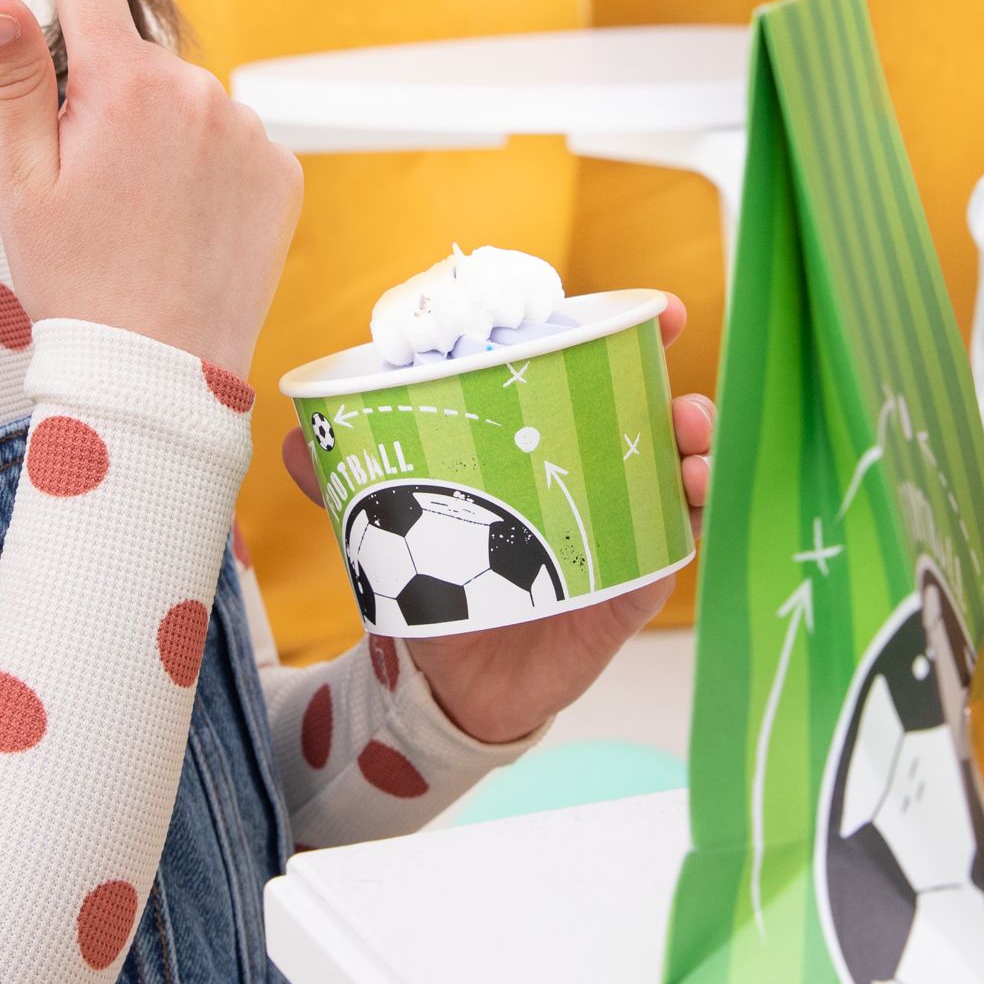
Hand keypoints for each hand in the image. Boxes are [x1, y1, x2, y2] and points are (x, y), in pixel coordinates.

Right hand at [0, 0, 304, 380]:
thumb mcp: (21, 182)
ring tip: (143, 222)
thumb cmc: (73, 280)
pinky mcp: (283, 169)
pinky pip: (232, 145)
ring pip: (186, 110)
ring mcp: (247, 130)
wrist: (158, 375)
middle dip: (109, 104)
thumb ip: (14, 78)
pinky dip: (208, 171)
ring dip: (162, 143)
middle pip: (136, 66)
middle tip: (93, 191)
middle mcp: (195, 91)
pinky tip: (186, 226)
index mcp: (120, 85)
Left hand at [280, 294, 713, 744]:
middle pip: (635, 395)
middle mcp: (582, 460)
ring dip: (691, 427)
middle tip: (664, 339)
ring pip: (671, 454)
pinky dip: (697, 502)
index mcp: (527, 432)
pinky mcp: (638, 570)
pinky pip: (681, 528)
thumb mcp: (388, 520)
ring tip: (688, 425)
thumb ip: (342, 478)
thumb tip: (286, 439)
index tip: (643, 303)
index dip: (609, 324)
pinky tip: (695, 486)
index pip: (572, 362)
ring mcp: (618, 513)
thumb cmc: (435, 578)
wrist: (459, 680)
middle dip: (658, 359)